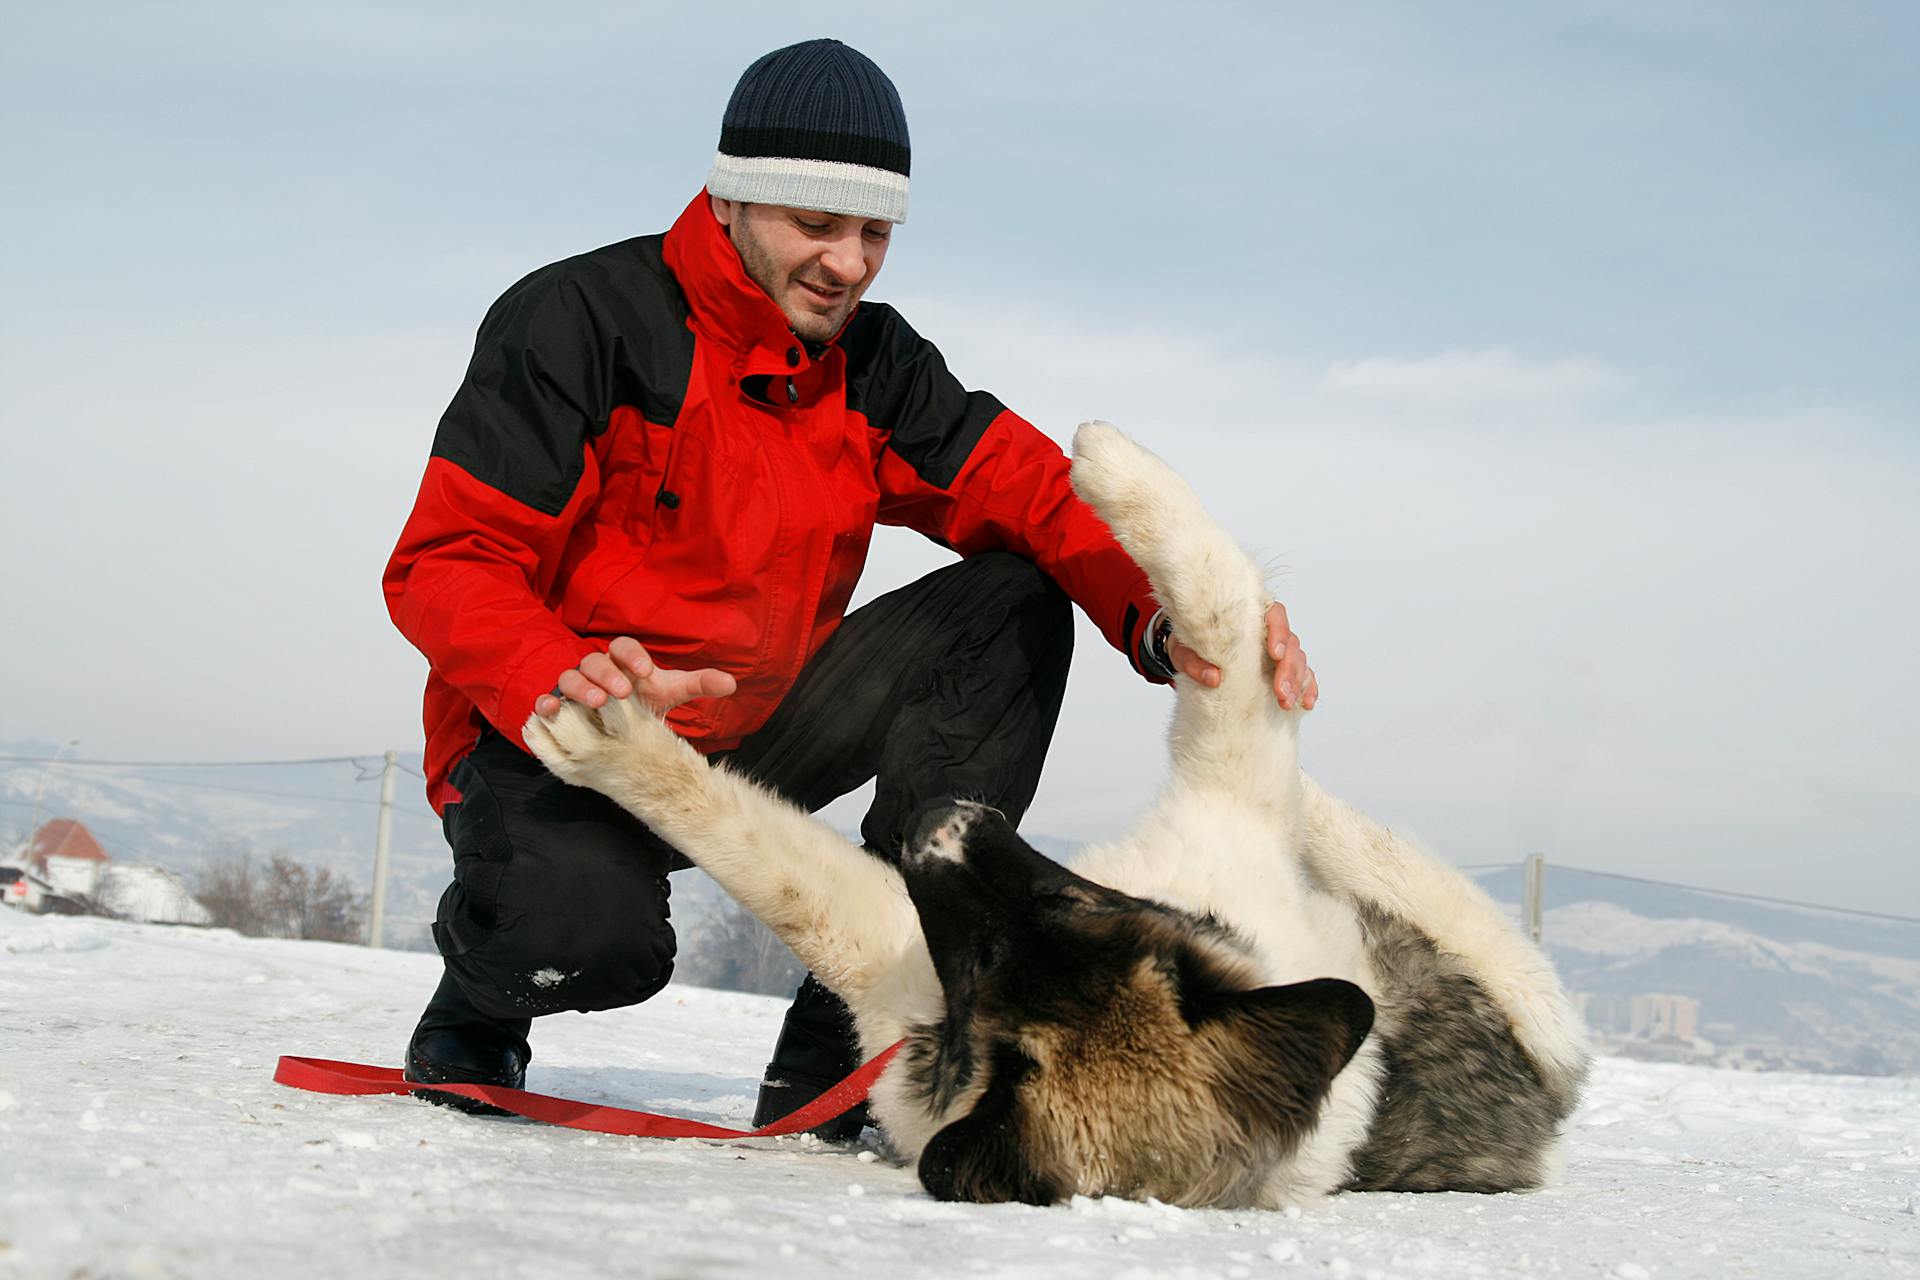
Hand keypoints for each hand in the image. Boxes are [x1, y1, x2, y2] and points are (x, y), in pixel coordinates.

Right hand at [532, 636, 737, 718]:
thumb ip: (697, 684)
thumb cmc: (638, 700)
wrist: (607, 719)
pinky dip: (547, 702)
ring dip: (582, 688)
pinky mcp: (557, 703)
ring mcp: (574, 685)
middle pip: (596, 661)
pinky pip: (547, 698)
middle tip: (622, 691)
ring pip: (571, 677)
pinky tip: (550, 710)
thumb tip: (732, 683)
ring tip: (597, 702)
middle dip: (609, 673)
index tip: (648, 670)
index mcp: (622, 661)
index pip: (624, 647)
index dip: (634, 655)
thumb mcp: (667, 692)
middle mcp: (596, 668)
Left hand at [1168, 601, 1317, 709]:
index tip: (1274, 654)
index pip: (1274, 615)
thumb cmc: (1189, 645)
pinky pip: (1302, 675)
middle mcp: (1267, 631)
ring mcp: (1277, 650)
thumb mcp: (1182, 651)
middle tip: (1280, 692)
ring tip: (1286, 703)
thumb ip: (1194, 662)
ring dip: (1296, 682)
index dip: (1279, 632)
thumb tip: (1213, 678)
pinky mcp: (1280, 669)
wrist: (1189, 654)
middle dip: (1288, 668)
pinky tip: (1306, 704)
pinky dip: (1306, 688)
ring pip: (1298, 660)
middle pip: (1290, 643)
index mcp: (1249, 616)